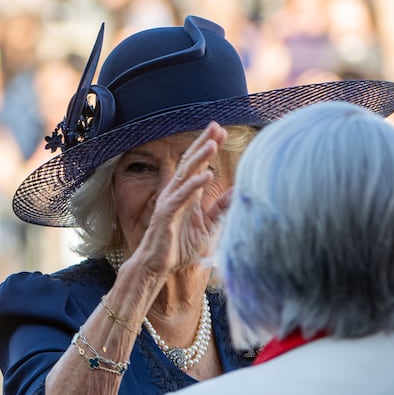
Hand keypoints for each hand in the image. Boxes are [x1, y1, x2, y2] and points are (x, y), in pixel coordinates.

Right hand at [135, 121, 228, 276]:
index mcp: (186, 195)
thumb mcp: (206, 228)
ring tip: (213, 144)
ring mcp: (169, 203)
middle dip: (203, 144)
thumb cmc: (177, 248)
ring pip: (185, 176)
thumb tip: (236, 193)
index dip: (208, 148)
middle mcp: (175, 194)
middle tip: (216, 127)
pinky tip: (207, 176)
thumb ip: (219, 210)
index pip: (197, 166)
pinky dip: (194, 186)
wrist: (157, 267)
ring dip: (199, 159)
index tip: (222, 132)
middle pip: (190, 163)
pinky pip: (181, 197)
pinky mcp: (166, 216)